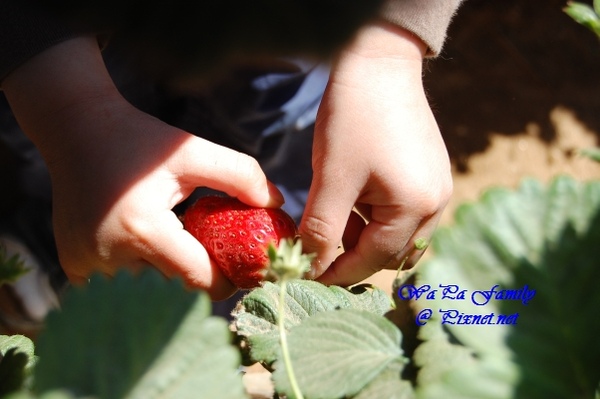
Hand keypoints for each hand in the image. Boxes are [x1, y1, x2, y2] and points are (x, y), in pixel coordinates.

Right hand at [3, 37, 281, 298]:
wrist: (78, 131)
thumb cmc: (142, 141)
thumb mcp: (195, 151)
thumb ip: (242, 175)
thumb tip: (277, 204)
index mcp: (144, 229)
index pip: (199, 282)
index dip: (226, 282)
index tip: (241, 270)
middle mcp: (109, 255)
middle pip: (174, 293)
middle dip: (200, 282)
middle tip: (217, 261)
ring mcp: (85, 265)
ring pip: (147, 293)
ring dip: (169, 279)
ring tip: (179, 248)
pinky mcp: (73, 265)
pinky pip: (120, 287)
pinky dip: (141, 275)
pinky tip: (148, 249)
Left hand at [300, 21, 452, 285]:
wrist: (379, 62)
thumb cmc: (352, 118)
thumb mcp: (332, 179)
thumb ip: (321, 230)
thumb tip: (308, 269)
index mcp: (416, 207)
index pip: (373, 260)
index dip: (337, 273)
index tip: (308, 277)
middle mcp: (436, 204)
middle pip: (392, 253)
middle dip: (354, 254)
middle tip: (320, 242)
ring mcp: (438, 188)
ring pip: (398, 235)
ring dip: (365, 235)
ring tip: (337, 209)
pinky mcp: (430, 174)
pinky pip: (405, 213)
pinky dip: (377, 217)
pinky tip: (356, 195)